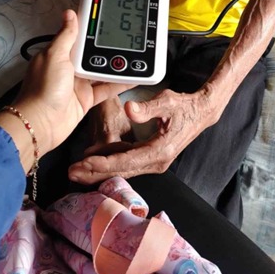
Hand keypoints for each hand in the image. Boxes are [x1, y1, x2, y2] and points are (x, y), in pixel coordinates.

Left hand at [8, 9, 132, 154]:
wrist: (41, 124)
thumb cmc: (44, 88)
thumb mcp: (55, 56)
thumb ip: (66, 36)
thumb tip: (69, 13)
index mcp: (59, 53)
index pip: (78, 36)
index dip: (93, 27)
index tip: (110, 17)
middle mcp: (69, 67)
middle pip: (93, 53)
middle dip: (109, 46)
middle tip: (131, 35)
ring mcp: (79, 83)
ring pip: (102, 70)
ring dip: (117, 64)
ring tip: (137, 54)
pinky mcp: (87, 99)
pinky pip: (106, 88)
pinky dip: (120, 83)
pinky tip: (134, 76)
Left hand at [68, 86, 219, 183]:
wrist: (201, 112)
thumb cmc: (185, 106)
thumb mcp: (167, 102)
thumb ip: (148, 107)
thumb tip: (130, 109)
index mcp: (158, 151)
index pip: (125, 161)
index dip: (103, 162)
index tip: (84, 162)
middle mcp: (156, 161)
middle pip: (121, 171)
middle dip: (96, 172)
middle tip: (73, 172)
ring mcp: (154, 162)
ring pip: (123, 171)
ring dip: (101, 171)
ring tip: (79, 172)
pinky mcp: (152, 159)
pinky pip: (128, 166)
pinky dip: (111, 166)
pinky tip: (97, 166)